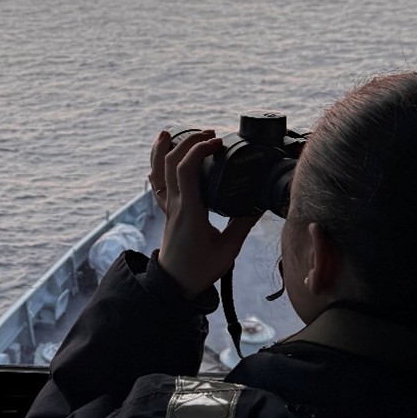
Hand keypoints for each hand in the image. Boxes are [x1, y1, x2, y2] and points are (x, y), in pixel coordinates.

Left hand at [149, 129, 260, 298]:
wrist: (174, 285)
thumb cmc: (200, 269)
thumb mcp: (229, 249)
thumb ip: (243, 223)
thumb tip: (261, 203)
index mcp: (190, 211)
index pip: (186, 170)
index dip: (200, 149)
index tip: (219, 142)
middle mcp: (175, 205)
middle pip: (171, 163)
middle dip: (188, 141)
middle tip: (210, 134)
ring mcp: (168, 207)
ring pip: (157, 172)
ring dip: (162, 149)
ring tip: (169, 132)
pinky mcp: (167, 212)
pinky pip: (157, 185)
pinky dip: (156, 167)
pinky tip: (160, 156)